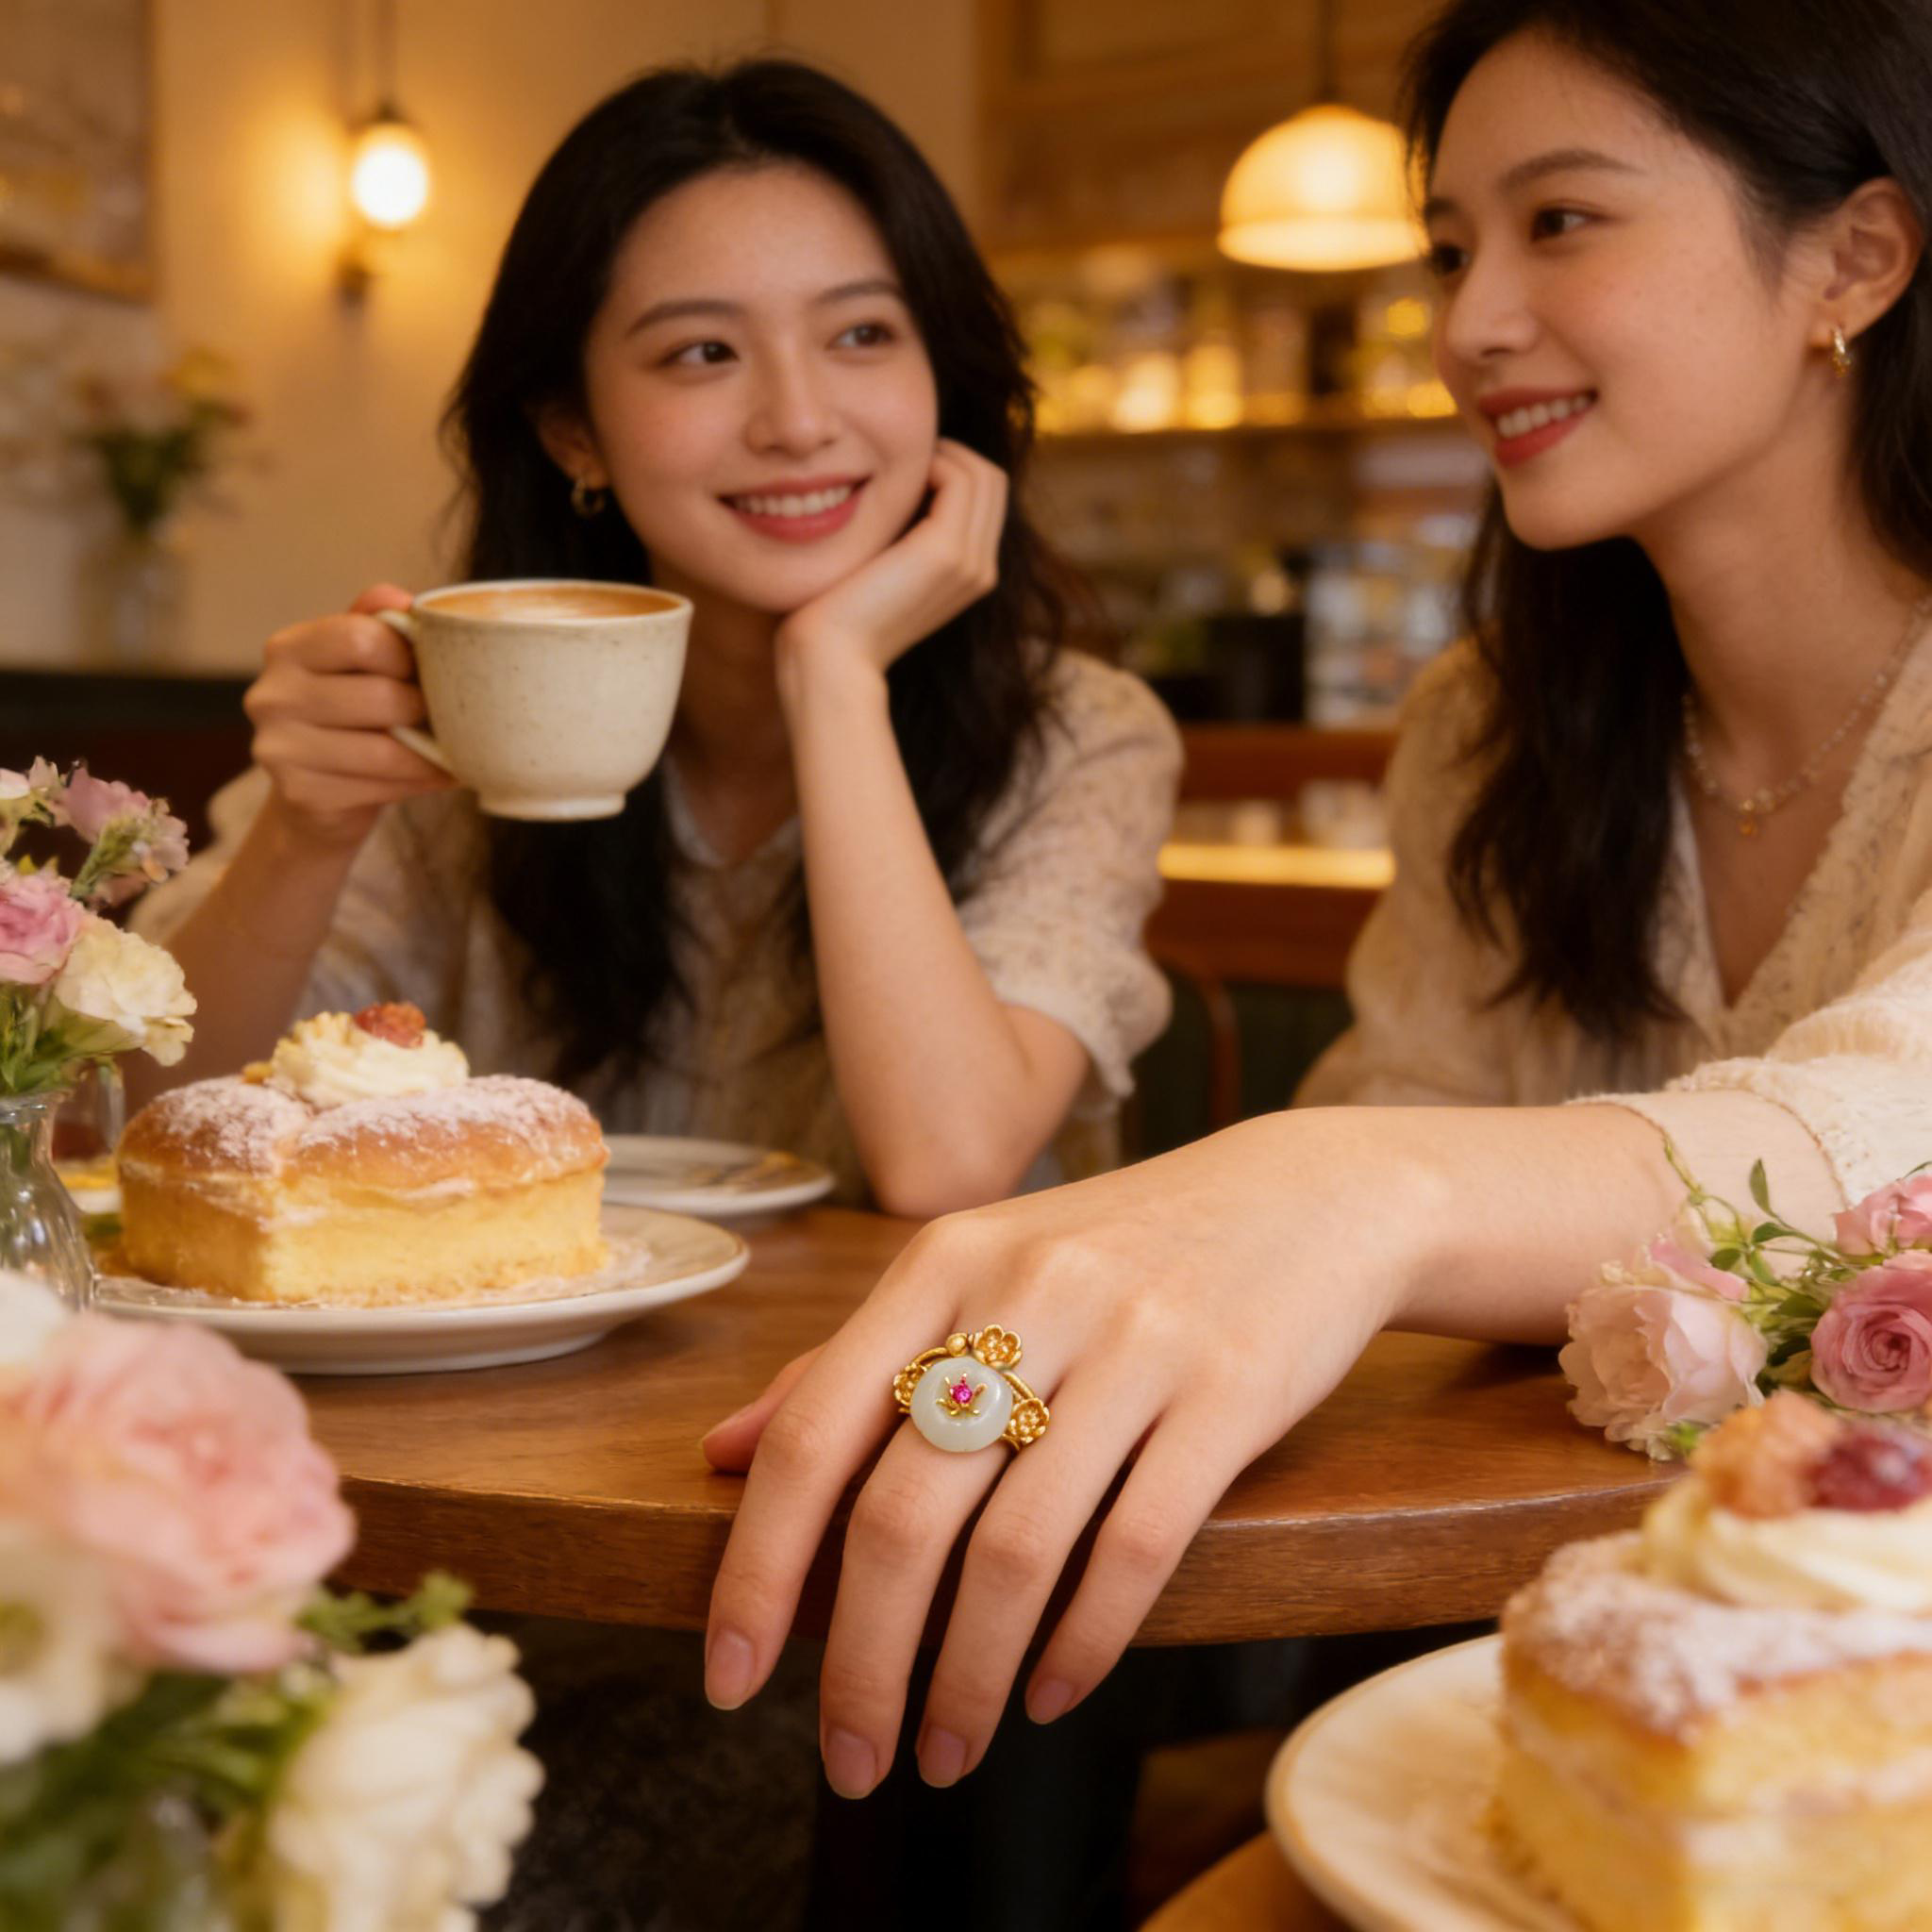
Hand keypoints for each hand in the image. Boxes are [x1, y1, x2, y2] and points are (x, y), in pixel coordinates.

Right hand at [245, 584, 453, 850]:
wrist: (317, 793)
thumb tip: (404, 599)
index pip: (361, 638)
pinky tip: (438, 774)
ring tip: (457, 748)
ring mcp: (279, 748)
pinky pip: (382, 786)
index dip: (409, 655)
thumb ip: (376, 623)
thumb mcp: (357, 663)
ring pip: (385, 749)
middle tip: (453, 715)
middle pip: (381, 696)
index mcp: (288, 649)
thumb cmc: (350, 716)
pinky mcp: (300, 792)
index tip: (428, 668)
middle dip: (426, 709)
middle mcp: (272, 695)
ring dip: (433, 752)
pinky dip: (421, 781)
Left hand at [700, 1114, 1414, 1797]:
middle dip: (858, 1662)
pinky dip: (1081, 1643)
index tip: (728, 1676)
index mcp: (942, 1262)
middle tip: (850, 1758)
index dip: (758, 1566)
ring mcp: (1131, 1342)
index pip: (816, 1432)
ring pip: (1014, 1551)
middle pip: (901, 1513)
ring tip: (947, 1750)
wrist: (1302, 1196)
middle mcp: (1024, 1295)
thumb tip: (721, 1452)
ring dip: (965, 1678)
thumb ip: (853, 1360)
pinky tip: (1048, 1693)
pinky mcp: (1227, 1392)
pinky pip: (1135, 1548)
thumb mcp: (975, 1271)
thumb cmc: (1116, 1251)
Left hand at [774, 439, 1007, 693]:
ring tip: (899, 466)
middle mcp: (982, 570)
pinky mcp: (947, 552)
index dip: (953, 468)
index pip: (987, 497)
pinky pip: (959, 479)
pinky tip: (891, 478)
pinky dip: (931, 462)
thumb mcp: (884, 567)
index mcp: (973, 575)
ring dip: (942, 454)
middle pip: (993, 480)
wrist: (832, 656)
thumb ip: (904, 536)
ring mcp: (970, 562)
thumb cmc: (841, 614)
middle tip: (903, 458)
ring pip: (983, 474)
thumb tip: (896, 489)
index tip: (907, 469)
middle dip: (953, 454)